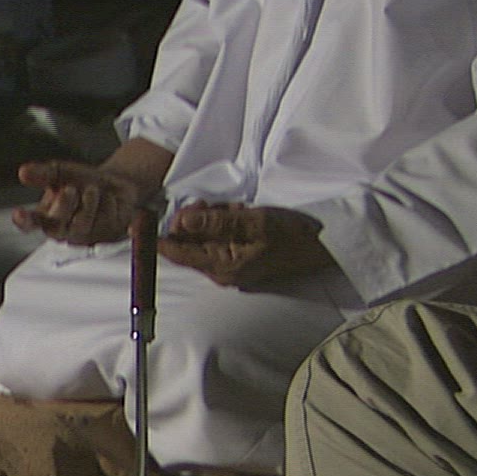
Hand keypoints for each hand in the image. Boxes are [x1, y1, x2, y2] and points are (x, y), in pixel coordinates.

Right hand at [12, 159, 146, 244]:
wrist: (116, 185)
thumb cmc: (82, 182)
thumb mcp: (61, 173)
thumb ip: (43, 174)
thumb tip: (23, 172)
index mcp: (45, 216)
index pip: (30, 222)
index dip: (24, 220)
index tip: (18, 214)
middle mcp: (62, 229)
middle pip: (56, 224)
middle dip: (63, 204)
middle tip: (70, 189)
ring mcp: (84, 235)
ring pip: (81, 224)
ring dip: (89, 201)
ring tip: (92, 189)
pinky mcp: (107, 237)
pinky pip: (107, 224)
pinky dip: (112, 210)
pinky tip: (114, 209)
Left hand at [159, 202, 331, 287]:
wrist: (322, 246)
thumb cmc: (290, 234)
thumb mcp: (252, 222)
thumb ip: (215, 221)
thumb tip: (179, 221)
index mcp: (220, 267)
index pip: (175, 253)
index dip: (160, 232)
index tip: (154, 211)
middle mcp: (220, 271)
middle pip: (188, 242)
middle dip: (196, 218)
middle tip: (216, 204)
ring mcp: (229, 266)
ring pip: (203, 236)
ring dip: (213, 217)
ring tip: (237, 208)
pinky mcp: (237, 257)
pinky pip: (218, 237)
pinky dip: (225, 221)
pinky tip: (241, 213)